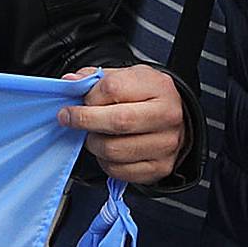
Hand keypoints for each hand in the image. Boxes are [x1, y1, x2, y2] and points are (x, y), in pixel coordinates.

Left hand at [58, 65, 186, 184]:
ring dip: (93, 144)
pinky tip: (108, 150)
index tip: (79, 101)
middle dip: (85, 121)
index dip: (89, 96)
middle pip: (117, 121)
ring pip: (113, 150)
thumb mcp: (127, 76)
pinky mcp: (160, 167)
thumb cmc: (148, 97)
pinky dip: (105, 162)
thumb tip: (71, 82)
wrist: (178, 122)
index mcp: (159, 87)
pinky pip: (118, 170)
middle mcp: (167, 116)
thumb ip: (97, 78)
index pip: (113, 89)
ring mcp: (166, 144)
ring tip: (95, 135)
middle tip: (70, 119)